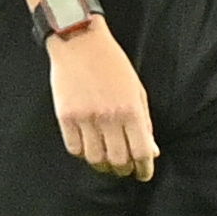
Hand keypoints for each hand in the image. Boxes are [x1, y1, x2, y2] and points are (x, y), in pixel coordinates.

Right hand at [46, 22, 158, 179]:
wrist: (79, 41)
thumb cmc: (112, 64)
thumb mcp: (136, 90)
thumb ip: (144, 122)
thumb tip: (151, 151)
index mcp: (130, 110)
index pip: (141, 151)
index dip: (144, 168)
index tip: (143, 174)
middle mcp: (108, 117)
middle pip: (118, 160)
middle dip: (124, 169)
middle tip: (124, 168)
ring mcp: (85, 117)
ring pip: (95, 158)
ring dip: (103, 165)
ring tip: (106, 160)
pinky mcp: (65, 116)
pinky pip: (74, 148)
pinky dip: (82, 153)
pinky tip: (88, 147)